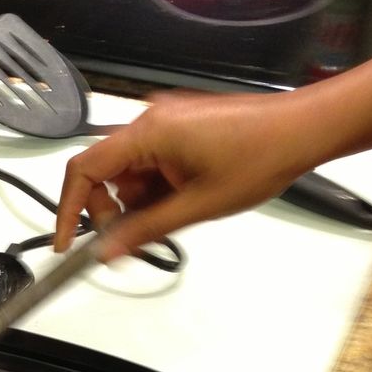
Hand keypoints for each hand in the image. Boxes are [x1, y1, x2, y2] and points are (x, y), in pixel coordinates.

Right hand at [53, 89, 317, 258]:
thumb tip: (107, 251)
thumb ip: (144, 230)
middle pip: (105, 173)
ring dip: (142, 201)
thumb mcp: (196, 207)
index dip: (70, 209)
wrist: (303, 130)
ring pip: (130, 172)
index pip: (84, 169)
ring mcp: (167, 121)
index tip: (69, 243)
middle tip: (135, 239)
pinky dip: (158, 188)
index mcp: (147, 133)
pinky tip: (186, 199)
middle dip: (114, 210)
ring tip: (179, 213)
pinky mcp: (182, 126)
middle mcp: (150, 119)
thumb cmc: (260, 157)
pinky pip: (152, 162)